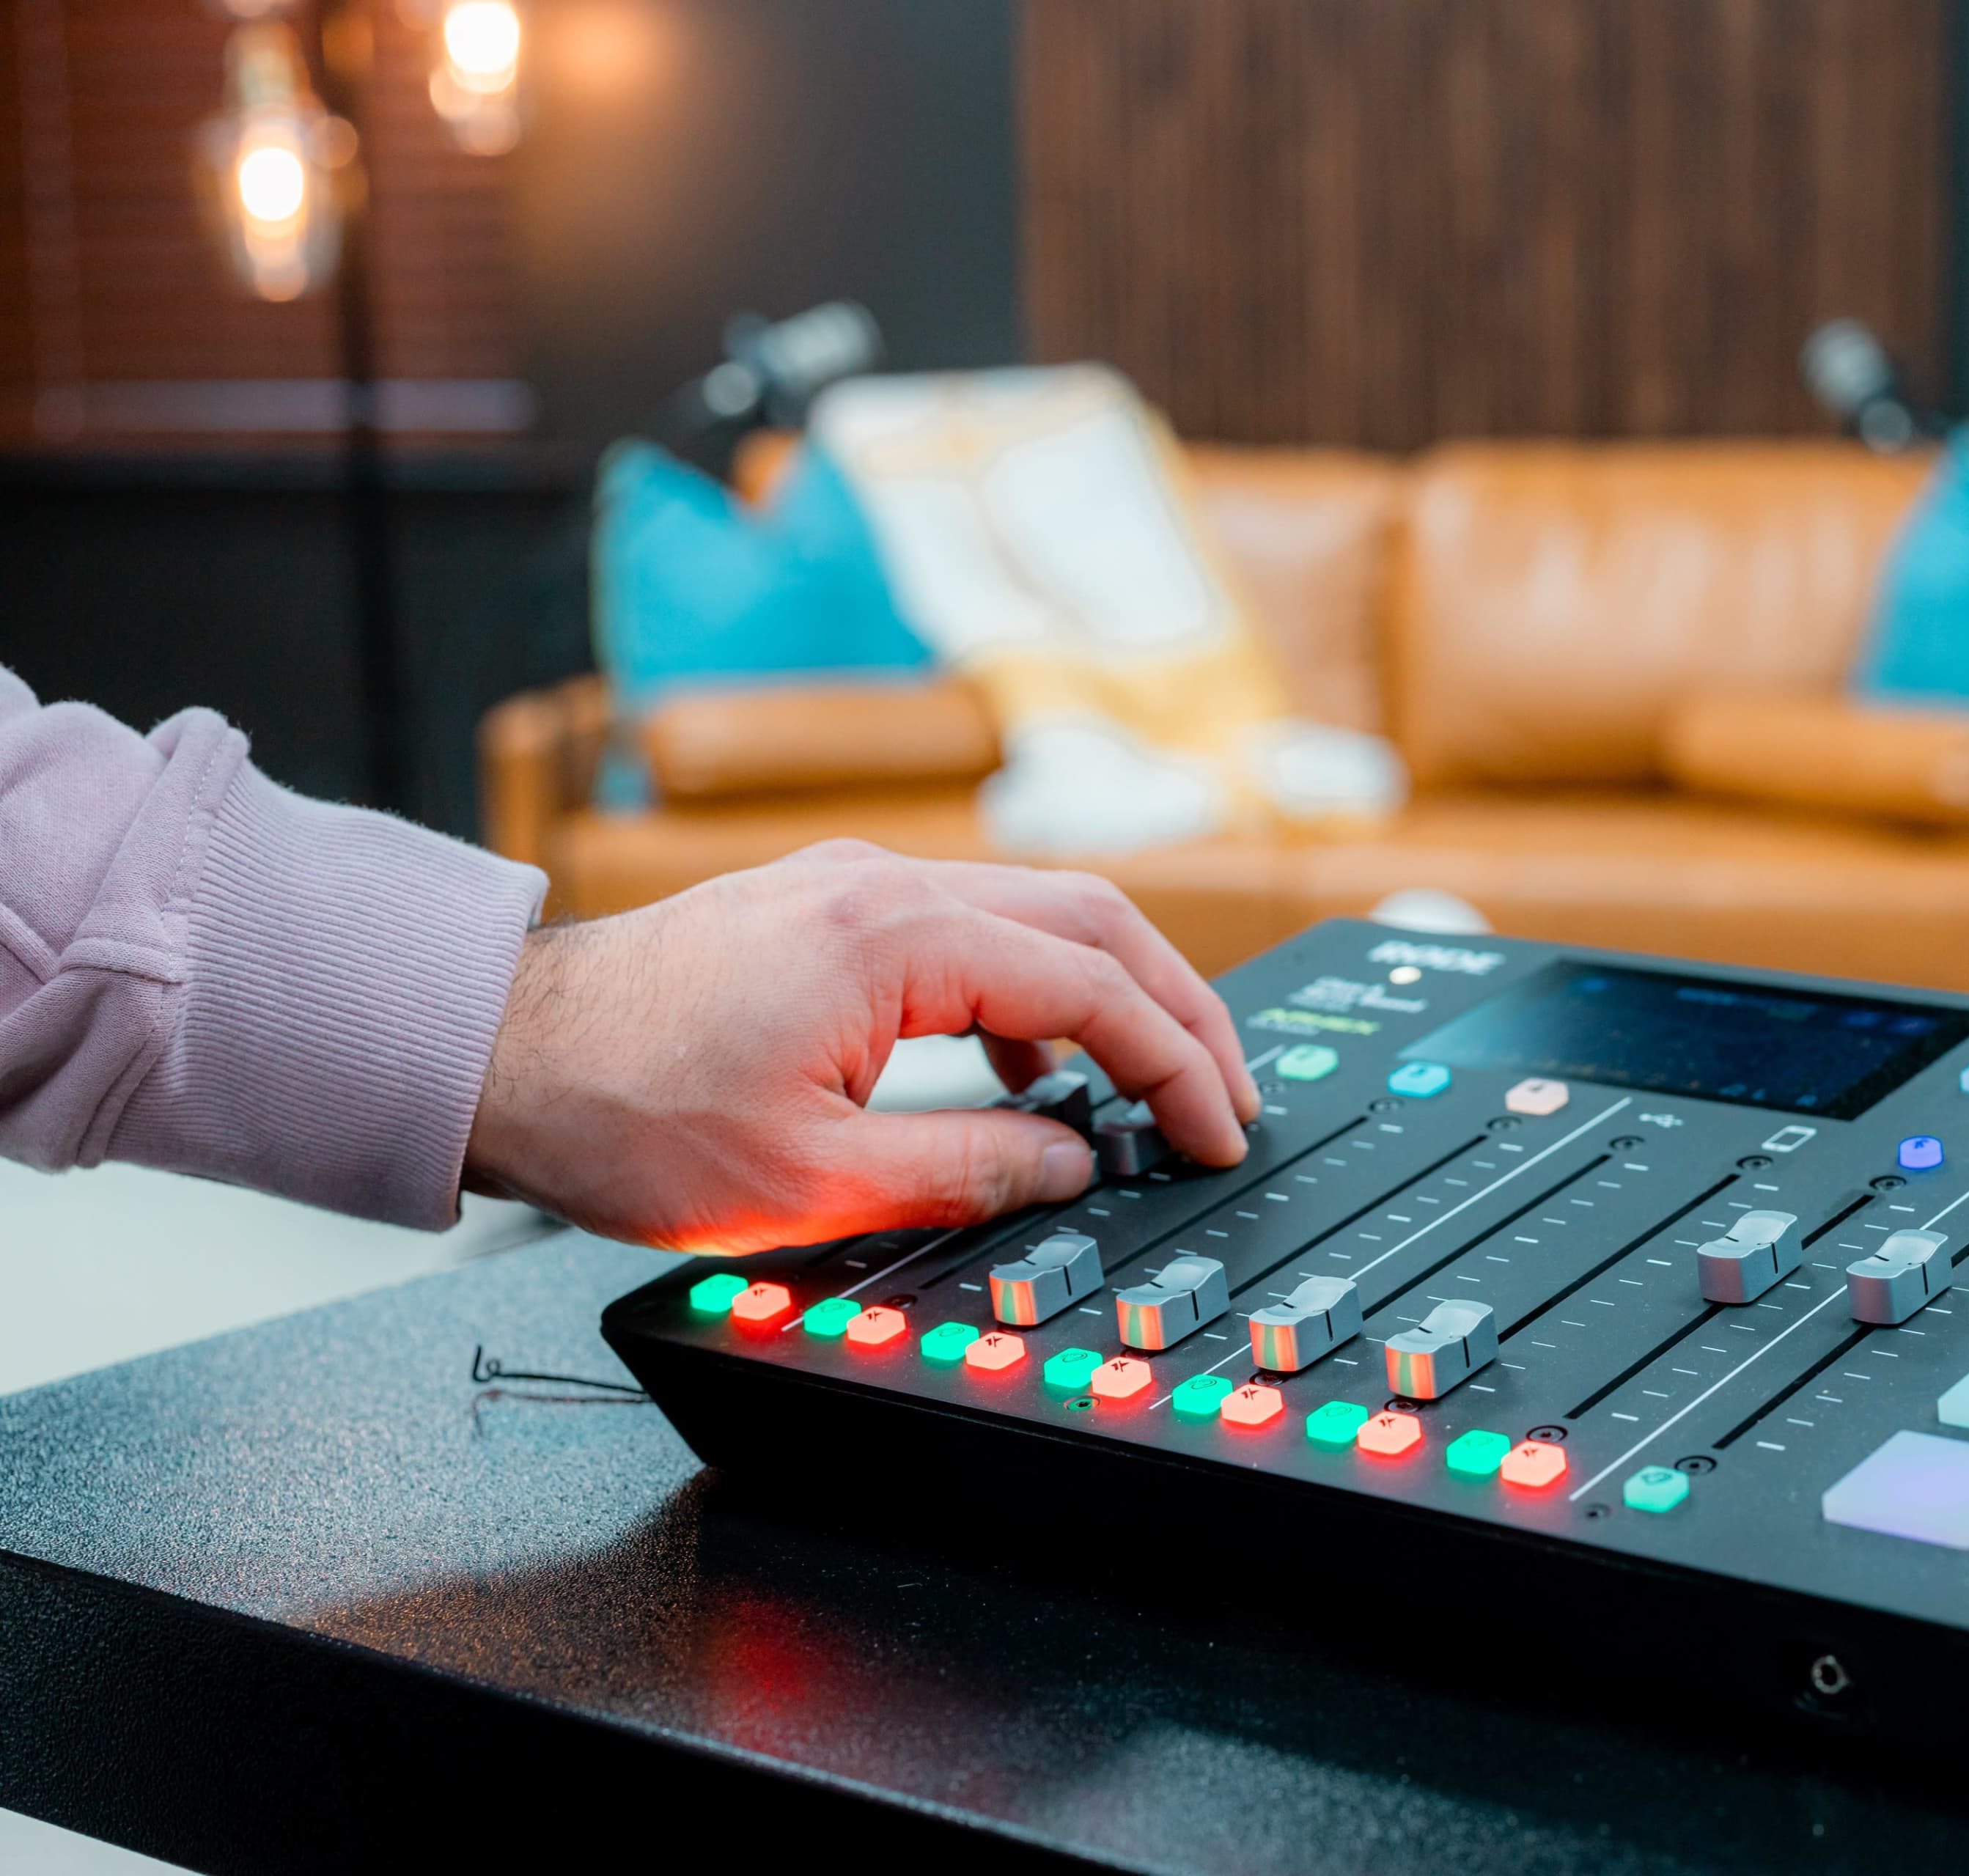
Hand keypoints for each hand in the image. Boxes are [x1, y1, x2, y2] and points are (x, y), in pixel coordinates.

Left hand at [463, 843, 1258, 1252]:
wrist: (495, 1052)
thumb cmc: (623, 1112)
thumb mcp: (811, 1180)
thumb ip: (969, 1170)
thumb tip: (1073, 1165)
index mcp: (896, 939)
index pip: (1095, 989)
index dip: (1178, 1066)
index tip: (1218, 1132)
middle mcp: (888, 887)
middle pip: (1096, 921)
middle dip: (1181, 1009)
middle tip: (1228, 1094)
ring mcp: (857, 887)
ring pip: (1042, 914)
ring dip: (1114, 994)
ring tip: (1153, 1084)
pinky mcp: (830, 909)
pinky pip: (978, 931)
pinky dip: (1037, 993)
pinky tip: (1035, 1071)